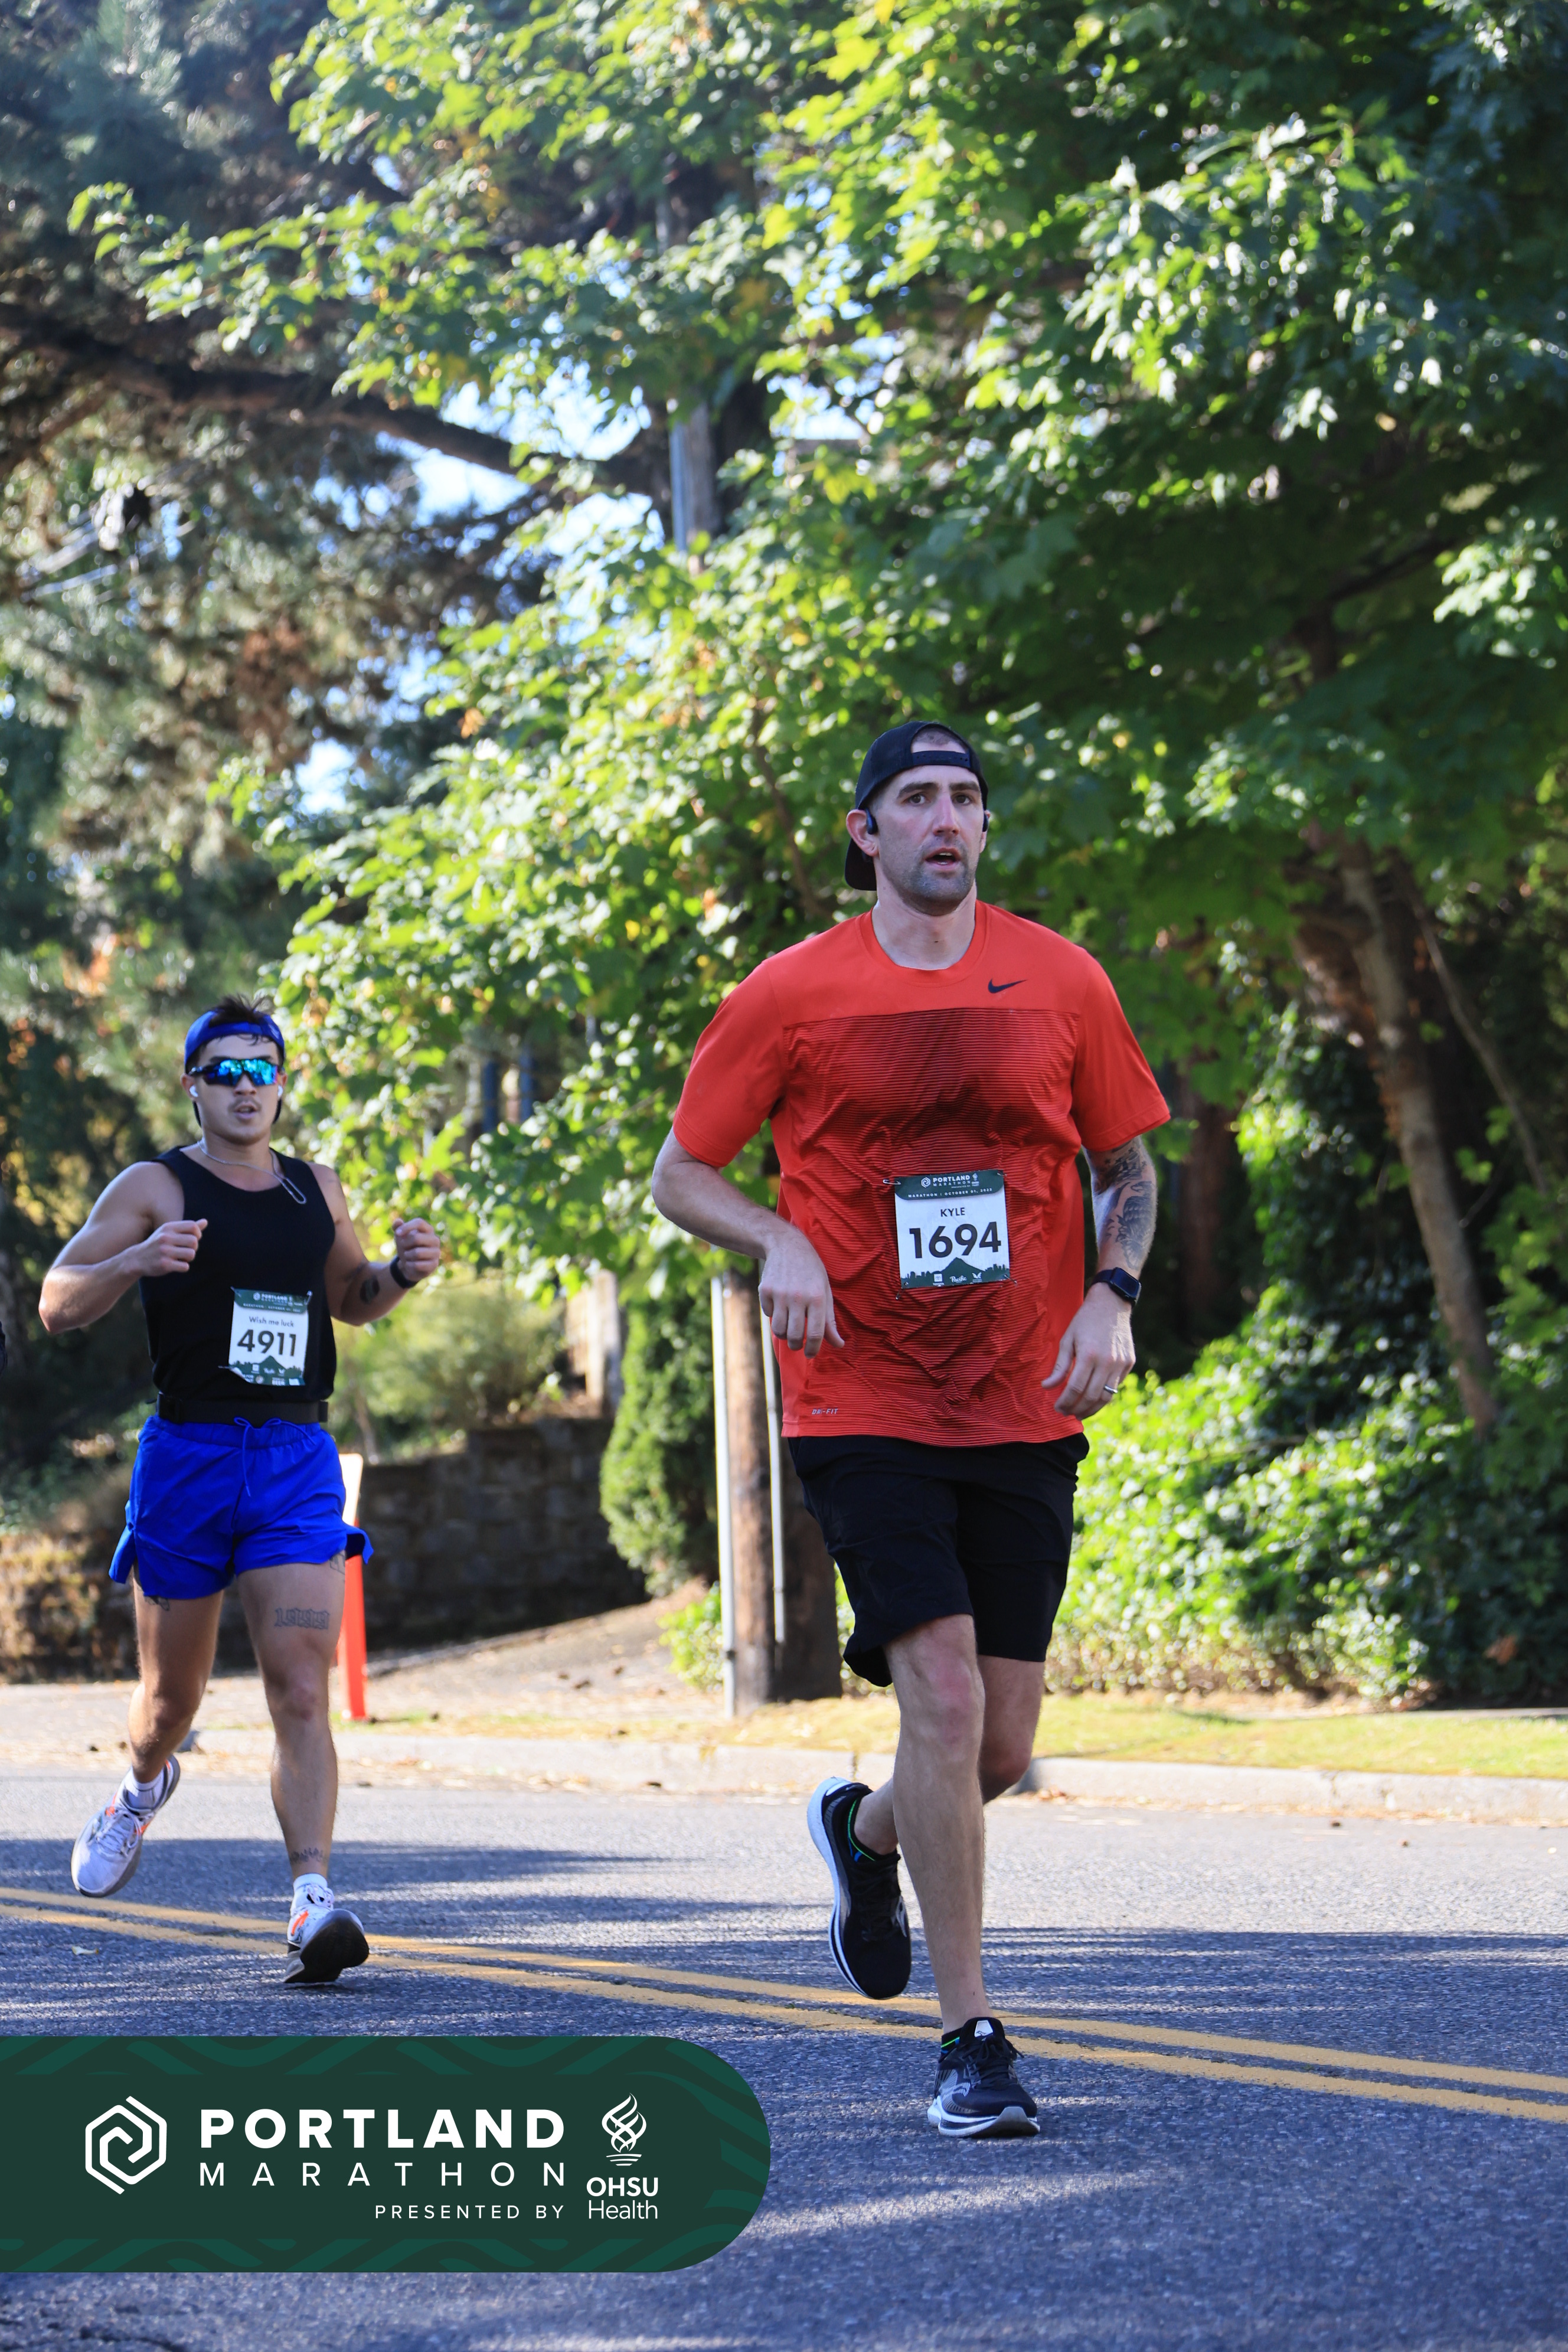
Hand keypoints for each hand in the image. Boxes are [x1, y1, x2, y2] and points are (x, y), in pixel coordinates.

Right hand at [134, 1218, 206, 1277]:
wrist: (137, 1259)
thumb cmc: (158, 1244)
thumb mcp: (169, 1232)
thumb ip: (187, 1228)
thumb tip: (205, 1222)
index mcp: (168, 1227)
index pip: (193, 1226)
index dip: (198, 1234)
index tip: (193, 1239)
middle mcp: (166, 1238)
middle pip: (194, 1241)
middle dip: (194, 1248)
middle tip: (187, 1251)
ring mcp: (164, 1251)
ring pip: (191, 1254)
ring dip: (189, 1258)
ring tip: (181, 1258)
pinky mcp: (164, 1264)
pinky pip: (185, 1266)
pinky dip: (183, 1267)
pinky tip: (176, 1265)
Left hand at [391, 1216, 440, 1282]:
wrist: (410, 1265)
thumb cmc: (407, 1247)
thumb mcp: (400, 1237)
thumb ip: (397, 1227)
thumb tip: (398, 1221)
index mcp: (428, 1230)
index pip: (419, 1223)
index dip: (407, 1227)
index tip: (397, 1233)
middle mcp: (435, 1240)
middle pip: (417, 1238)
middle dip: (404, 1244)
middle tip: (403, 1248)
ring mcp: (436, 1252)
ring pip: (417, 1253)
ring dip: (407, 1255)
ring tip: (407, 1256)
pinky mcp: (434, 1264)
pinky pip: (417, 1265)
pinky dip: (409, 1265)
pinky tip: (409, 1265)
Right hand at [759, 1228, 844, 1356]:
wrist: (788, 1246)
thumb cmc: (811, 1272)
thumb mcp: (825, 1293)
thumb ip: (830, 1321)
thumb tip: (839, 1345)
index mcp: (817, 1298)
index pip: (816, 1334)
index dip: (813, 1350)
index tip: (810, 1354)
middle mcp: (798, 1297)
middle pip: (795, 1336)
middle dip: (797, 1345)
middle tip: (798, 1343)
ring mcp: (780, 1294)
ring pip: (778, 1330)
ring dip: (784, 1333)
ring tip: (789, 1326)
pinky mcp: (765, 1290)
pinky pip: (768, 1314)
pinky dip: (773, 1315)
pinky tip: (779, 1304)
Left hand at [1043, 1285, 1134, 1418]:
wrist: (1112, 1303)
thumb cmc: (1085, 1320)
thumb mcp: (1067, 1339)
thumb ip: (1060, 1366)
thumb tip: (1047, 1387)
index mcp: (1089, 1355)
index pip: (1075, 1388)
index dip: (1064, 1401)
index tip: (1056, 1407)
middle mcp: (1107, 1361)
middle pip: (1091, 1397)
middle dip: (1077, 1409)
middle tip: (1066, 1413)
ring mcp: (1121, 1363)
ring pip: (1106, 1397)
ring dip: (1092, 1409)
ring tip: (1079, 1413)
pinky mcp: (1129, 1363)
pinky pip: (1115, 1386)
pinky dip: (1104, 1396)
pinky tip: (1093, 1398)